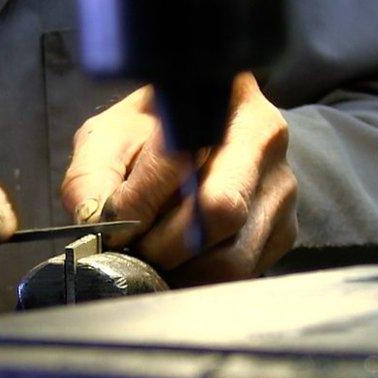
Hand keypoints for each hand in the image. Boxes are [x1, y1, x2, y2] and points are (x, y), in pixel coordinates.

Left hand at [61, 72, 296, 285]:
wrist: (204, 141)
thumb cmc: (148, 137)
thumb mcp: (111, 137)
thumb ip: (92, 176)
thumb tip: (97, 224)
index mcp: (219, 97)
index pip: (182, 158)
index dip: (139, 200)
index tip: (113, 225)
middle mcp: (264, 138)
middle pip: (219, 210)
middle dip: (162, 244)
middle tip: (131, 250)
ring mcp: (281, 188)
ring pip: (231, 256)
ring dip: (180, 270)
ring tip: (152, 258)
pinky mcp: (285, 231)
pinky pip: (241, 274)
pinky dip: (200, 279)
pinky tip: (180, 262)